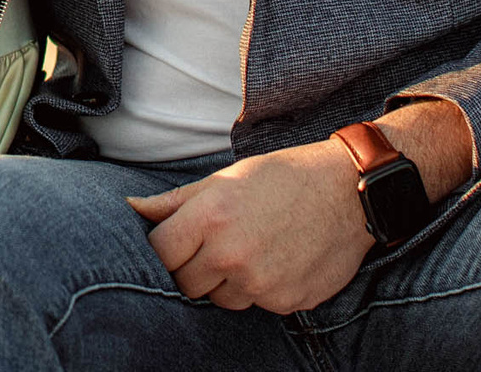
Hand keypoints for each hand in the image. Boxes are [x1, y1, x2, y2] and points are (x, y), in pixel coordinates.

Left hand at [129, 141, 373, 314]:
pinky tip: (278, 259)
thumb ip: (176, 202)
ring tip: (252, 248)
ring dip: (227, 281)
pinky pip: (256, 304)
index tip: (174, 243)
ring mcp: (260, 282)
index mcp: (211, 216)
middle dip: (193, 268)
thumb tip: (132, 208)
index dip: (164, 249)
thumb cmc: (283, 177)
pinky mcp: (286, 301)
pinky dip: (261, 288)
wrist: (348, 191)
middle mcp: (232, 254)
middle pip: (186, 283)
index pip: (160, 253)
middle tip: (216, 244)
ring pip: (221, 299)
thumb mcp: (225, 178)